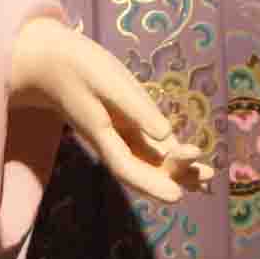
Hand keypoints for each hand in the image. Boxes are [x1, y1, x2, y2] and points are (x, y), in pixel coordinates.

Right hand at [7, 16, 212, 204]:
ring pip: (149, 158)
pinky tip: (189, 153)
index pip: (128, 169)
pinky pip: (148, 142)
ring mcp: (118, 133)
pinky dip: (169, 151)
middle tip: (208, 175)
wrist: (50, 61)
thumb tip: (167, 136)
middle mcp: (112, 141)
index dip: (152, 185)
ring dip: (176, 168)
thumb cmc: (77, 67)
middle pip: (144, 168)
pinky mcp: (122, 122)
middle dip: (175, 176)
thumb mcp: (109, 83)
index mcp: (103, 135)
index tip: (177, 197)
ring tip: (208, 172)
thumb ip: (137, 109)